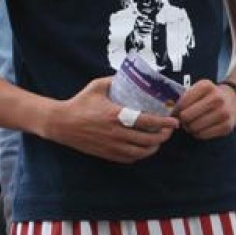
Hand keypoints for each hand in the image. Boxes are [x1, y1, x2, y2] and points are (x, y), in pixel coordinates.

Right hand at [43, 76, 178, 163]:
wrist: (61, 123)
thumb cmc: (80, 103)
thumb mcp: (97, 86)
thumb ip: (115, 80)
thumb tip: (133, 75)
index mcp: (116, 115)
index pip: (147, 122)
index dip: (164, 123)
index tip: (175, 122)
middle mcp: (116, 133)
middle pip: (148, 140)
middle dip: (163, 136)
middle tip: (168, 131)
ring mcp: (111, 146)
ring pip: (141, 153)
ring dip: (154, 148)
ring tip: (158, 140)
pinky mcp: (107, 154)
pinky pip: (130, 159)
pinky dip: (140, 155)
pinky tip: (143, 148)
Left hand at [174, 80, 235, 139]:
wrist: (233, 100)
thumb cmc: (210, 95)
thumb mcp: (198, 89)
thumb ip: (184, 98)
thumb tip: (170, 115)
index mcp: (207, 86)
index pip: (182, 103)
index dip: (176, 109)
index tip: (177, 112)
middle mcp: (217, 98)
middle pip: (187, 116)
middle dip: (183, 120)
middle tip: (184, 119)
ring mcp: (224, 113)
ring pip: (194, 127)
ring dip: (190, 128)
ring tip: (192, 124)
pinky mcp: (226, 126)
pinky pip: (203, 135)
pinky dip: (198, 133)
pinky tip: (200, 128)